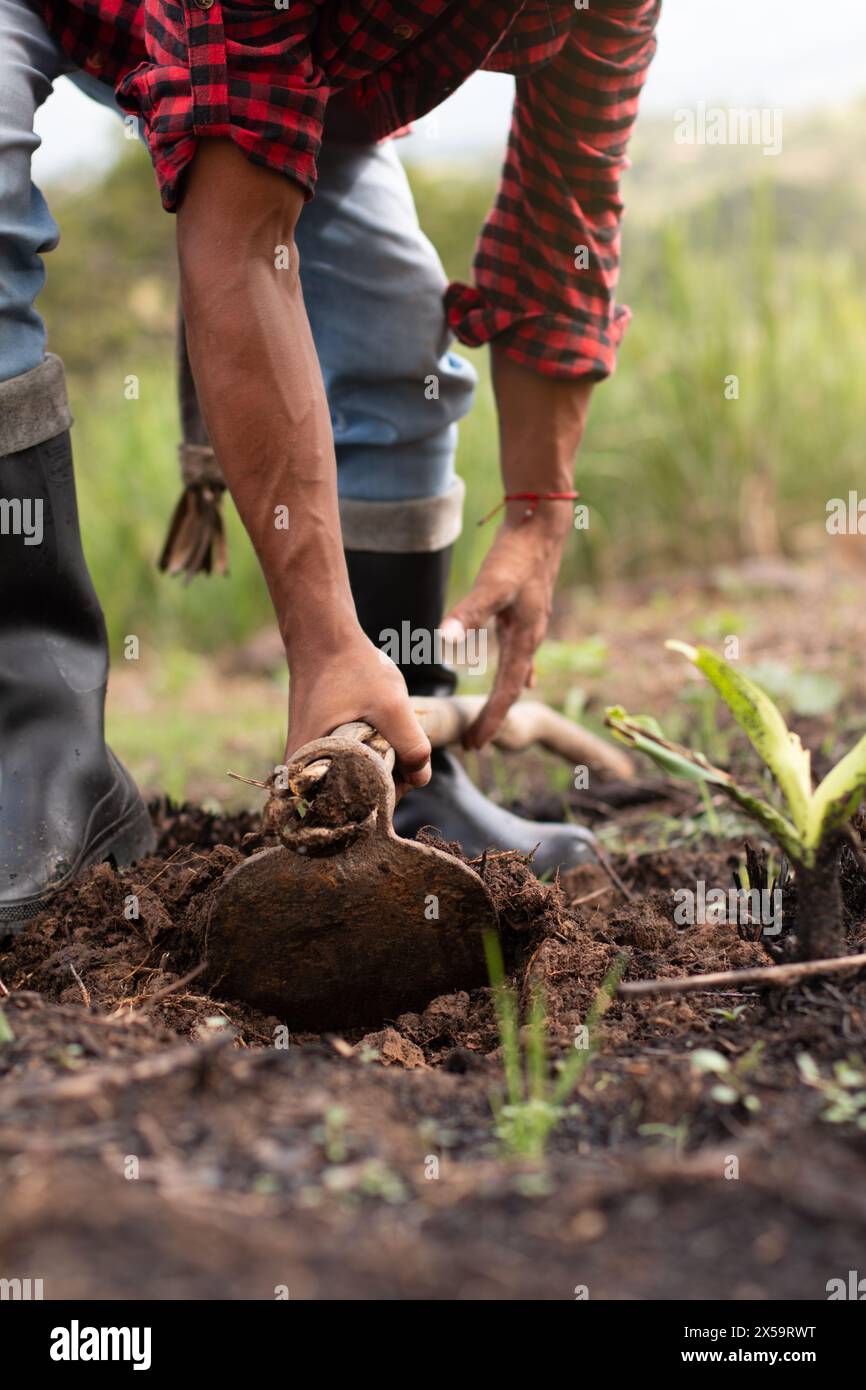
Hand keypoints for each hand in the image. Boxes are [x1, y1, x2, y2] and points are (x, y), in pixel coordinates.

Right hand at [285, 629, 431, 787]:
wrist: (323, 636)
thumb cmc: (351, 667)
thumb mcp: (390, 705)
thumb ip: (411, 744)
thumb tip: (421, 778)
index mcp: (308, 768)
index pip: (349, 807)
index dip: (384, 797)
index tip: (403, 772)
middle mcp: (299, 772)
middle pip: (350, 798)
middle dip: (382, 784)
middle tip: (401, 754)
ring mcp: (306, 760)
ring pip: (350, 781)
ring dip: (376, 769)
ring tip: (389, 740)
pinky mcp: (314, 749)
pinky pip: (344, 766)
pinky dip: (366, 757)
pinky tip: (379, 736)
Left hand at [442, 506, 570, 747]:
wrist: (541, 526)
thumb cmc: (516, 556)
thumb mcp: (491, 585)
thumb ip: (468, 613)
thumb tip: (443, 639)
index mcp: (524, 640)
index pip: (506, 693)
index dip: (490, 720)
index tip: (474, 744)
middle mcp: (531, 639)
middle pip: (512, 689)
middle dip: (494, 718)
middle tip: (475, 744)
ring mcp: (532, 627)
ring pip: (517, 674)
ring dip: (502, 698)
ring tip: (490, 719)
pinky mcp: (527, 614)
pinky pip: (523, 656)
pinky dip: (518, 673)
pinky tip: (522, 679)